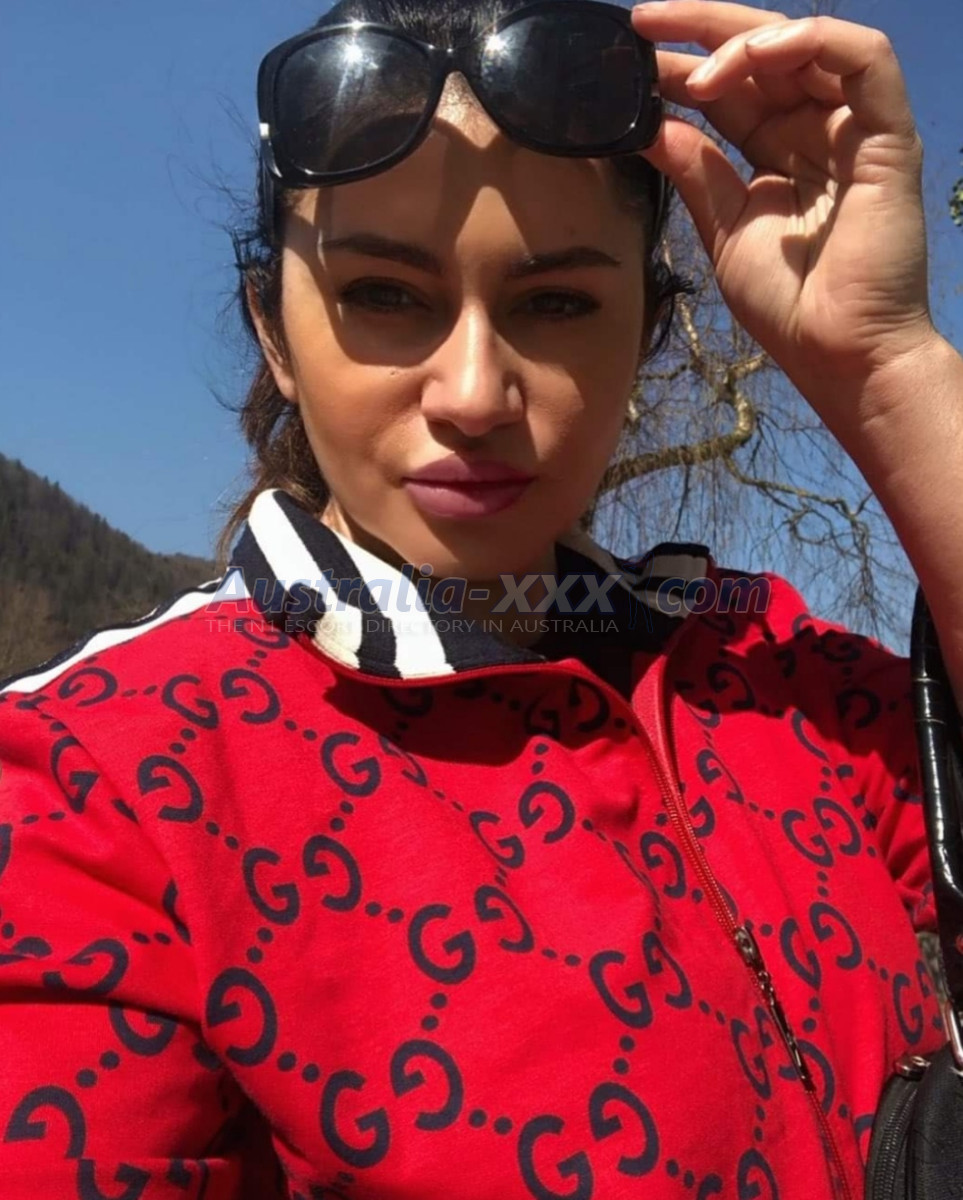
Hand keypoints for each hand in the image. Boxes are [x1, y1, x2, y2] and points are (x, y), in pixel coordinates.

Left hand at [631, 0, 936, 430]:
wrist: (836, 353)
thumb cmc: (787, 305)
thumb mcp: (724, 229)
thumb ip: (696, 172)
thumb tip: (651, 126)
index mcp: (778, 152)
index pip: (729, 89)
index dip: (681, 67)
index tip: (628, 60)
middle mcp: (816, 130)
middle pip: (762, 54)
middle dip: (701, 29)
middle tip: (644, 23)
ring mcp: (854, 129)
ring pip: (806, 45)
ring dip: (743, 42)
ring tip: (694, 72)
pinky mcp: (888, 135)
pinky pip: (862, 58)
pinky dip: (807, 42)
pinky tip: (753, 58)